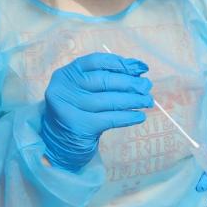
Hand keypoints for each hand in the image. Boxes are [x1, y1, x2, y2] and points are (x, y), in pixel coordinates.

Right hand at [40, 53, 152, 171]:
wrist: (59, 144)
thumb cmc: (79, 111)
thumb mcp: (87, 91)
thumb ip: (108, 77)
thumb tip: (139, 67)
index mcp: (66, 74)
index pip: (96, 62)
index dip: (120, 63)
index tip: (140, 67)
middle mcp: (63, 89)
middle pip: (104, 81)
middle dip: (130, 83)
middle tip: (147, 86)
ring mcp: (69, 108)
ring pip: (109, 100)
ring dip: (133, 100)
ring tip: (148, 101)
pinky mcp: (78, 126)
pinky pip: (109, 119)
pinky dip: (127, 117)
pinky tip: (139, 116)